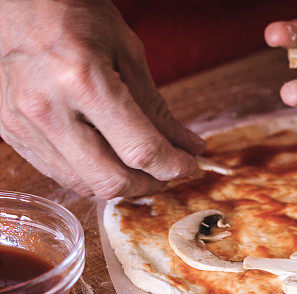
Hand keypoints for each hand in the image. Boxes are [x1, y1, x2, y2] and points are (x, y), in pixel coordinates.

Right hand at [0, 0, 205, 198]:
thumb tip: (188, 147)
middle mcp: (47, 108)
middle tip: (167, 172)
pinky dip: (89, 174)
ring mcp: (23, 123)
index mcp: (83, 81)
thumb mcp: (128, 53)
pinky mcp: (9, 130)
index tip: (190, 166)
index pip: (141, 150)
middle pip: (110, 180)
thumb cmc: (75, 15)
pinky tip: (107, 158)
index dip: (174, 166)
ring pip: (82, 184)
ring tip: (141, 168)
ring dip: (120, 184)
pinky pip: (56, 172)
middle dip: (149, 184)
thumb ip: (158, 109)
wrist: (18, 0)